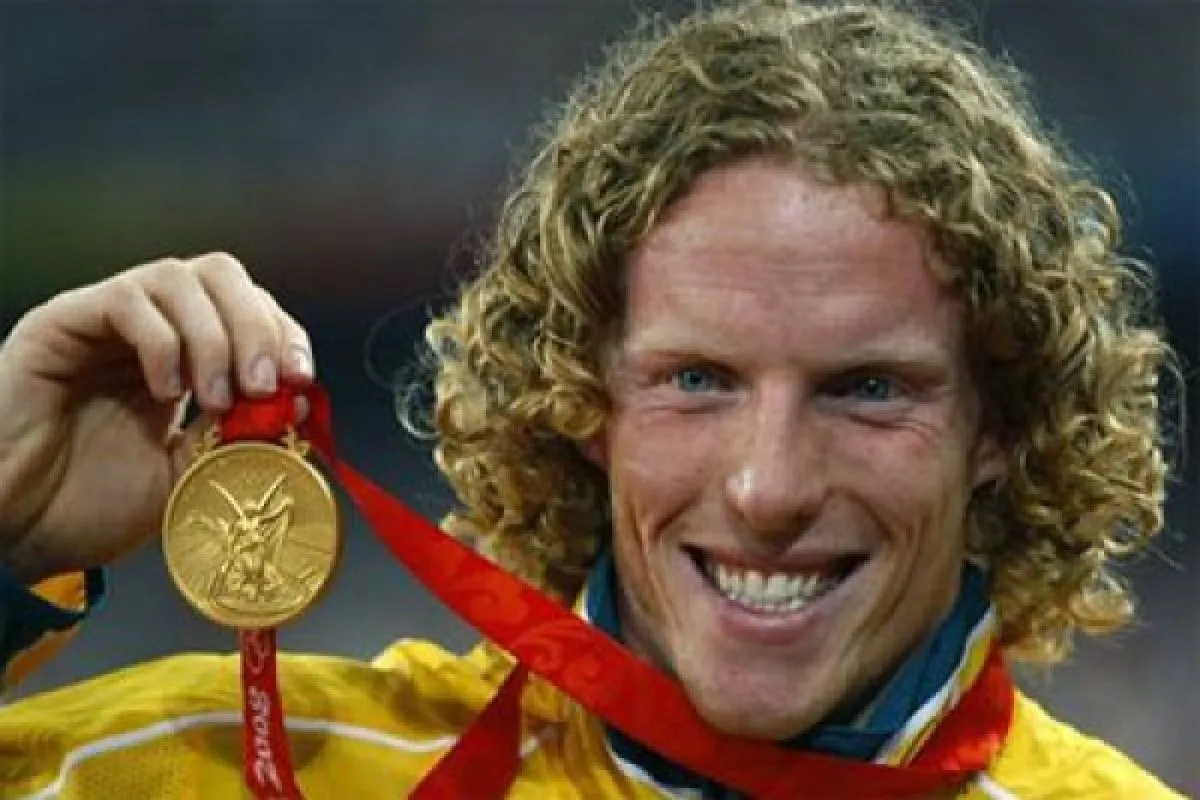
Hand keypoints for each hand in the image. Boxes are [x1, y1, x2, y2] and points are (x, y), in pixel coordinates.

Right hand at [0, 253, 314, 584]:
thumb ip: (237, 437)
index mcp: (185, 357)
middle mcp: (149, 328)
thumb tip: (297, 404)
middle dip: (257, 325)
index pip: (249, 310)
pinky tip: (165, 391)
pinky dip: (162, 341)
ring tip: (217, 397)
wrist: (16, 533)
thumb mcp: (187, 476)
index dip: (282, 334)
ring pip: (179, 278)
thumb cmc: (90, 507)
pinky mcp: (60, 323)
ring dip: (215, 336)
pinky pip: (126, 299)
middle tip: (265, 385)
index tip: (301, 378)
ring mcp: (104, 320)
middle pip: (221, 276)